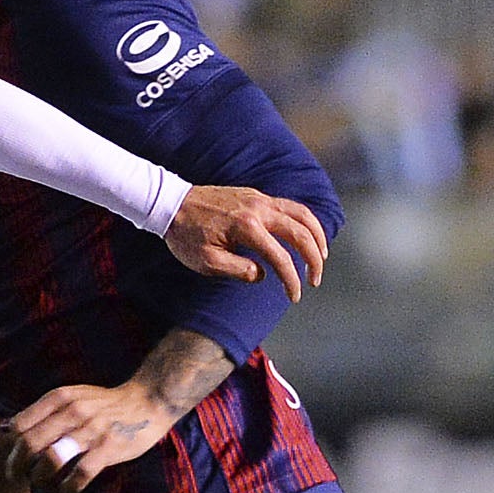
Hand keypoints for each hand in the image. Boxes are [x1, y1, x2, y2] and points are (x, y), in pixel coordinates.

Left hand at [7, 381, 177, 492]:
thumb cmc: (104, 403)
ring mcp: (92, 430)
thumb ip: (42, 411)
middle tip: (15, 475)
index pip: (21, 424)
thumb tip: (6, 428)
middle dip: (17, 464)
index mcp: (60, 398)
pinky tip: (67, 489)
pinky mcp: (109, 447)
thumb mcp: (71, 396)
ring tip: (40, 481)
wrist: (148, 400)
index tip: (11, 456)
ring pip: (51, 459)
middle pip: (30, 443)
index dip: (11, 445)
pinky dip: (69, 486)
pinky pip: (80, 473)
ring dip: (40, 476)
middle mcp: (73, 411)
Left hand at [163, 186, 324, 301]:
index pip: (280, 257)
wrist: (172, 204)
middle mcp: (259, 209)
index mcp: (246, 227)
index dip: (291, 279)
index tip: (294, 296)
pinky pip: (290, 206)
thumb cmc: (186, 236)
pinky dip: (304, 222)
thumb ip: (237, 270)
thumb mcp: (205, 262)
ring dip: (317, 236)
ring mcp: (260, 199)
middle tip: (315, 280)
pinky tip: (306, 236)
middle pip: (301, 232)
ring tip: (321, 256)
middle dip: (314, 258)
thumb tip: (263, 274)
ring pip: (302, 214)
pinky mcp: (257, 195)